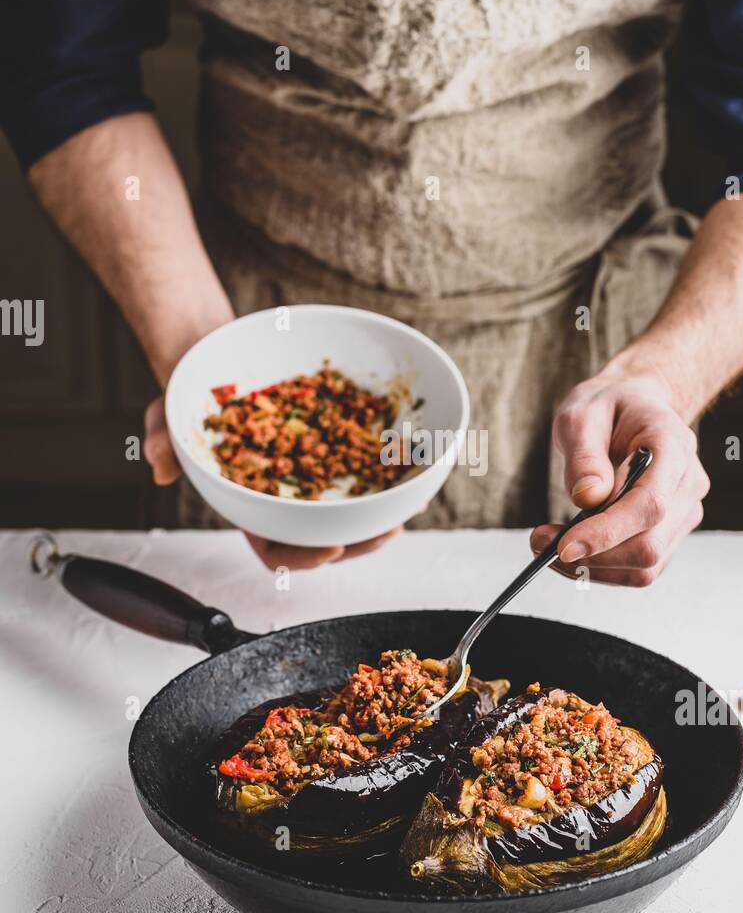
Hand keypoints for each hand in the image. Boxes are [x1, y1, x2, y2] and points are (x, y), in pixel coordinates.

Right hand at [143, 396, 403, 569]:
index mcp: (247, 503)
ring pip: (349, 509)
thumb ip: (161, 437)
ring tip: (407, 510)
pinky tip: (414, 471)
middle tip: (384, 534)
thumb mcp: (169, 412)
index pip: (274, 548)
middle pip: (323, 538)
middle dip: (357, 544)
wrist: (214, 355)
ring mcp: (310, 472)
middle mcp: (284, 495)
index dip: (302, 558)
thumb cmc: (192, 393)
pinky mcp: (331, 443)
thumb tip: (158, 465)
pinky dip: (387, 474)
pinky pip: (362, 466)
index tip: (330, 550)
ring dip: (380, 517)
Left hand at [531, 366, 708, 585]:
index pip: (649, 504)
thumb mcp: (582, 414)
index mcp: (673, 447)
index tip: (564, 546)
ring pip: (645, 567)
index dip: (608, 532)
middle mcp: (688, 485)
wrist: (635, 406)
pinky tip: (574, 547)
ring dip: (594, 568)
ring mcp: (684, 513)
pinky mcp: (670, 533)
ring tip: (549, 545)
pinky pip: (640, 568)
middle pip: (648, 545)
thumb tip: (587, 499)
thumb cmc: (608, 406)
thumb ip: (584, 455)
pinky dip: (603, 568)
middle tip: (539, 542)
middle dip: (592, 556)